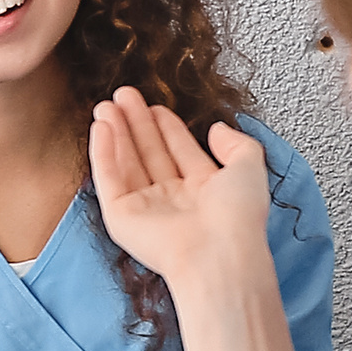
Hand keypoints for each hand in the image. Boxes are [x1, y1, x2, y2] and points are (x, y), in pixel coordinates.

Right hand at [88, 90, 277, 300]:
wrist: (218, 254)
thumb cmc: (238, 220)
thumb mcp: (250, 168)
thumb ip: (237, 143)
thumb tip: (217, 129)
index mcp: (204, 190)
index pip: (179, 150)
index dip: (166, 126)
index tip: (155, 104)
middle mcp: (174, 200)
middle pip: (149, 152)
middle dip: (136, 123)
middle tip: (123, 96)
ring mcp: (146, 209)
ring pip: (126, 162)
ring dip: (115, 132)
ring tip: (106, 105)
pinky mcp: (122, 219)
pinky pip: (108, 179)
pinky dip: (102, 152)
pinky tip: (101, 127)